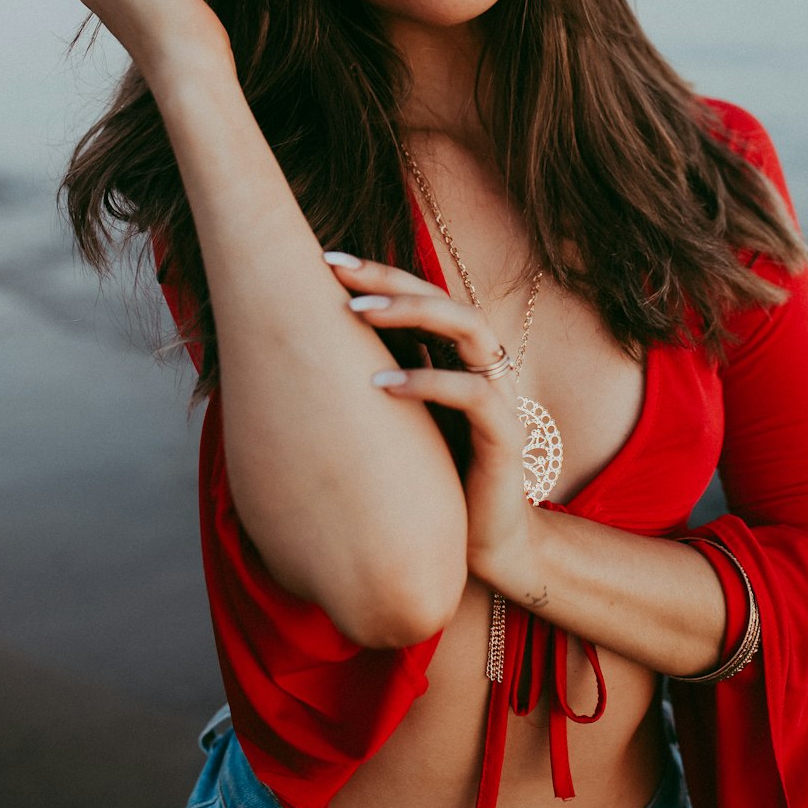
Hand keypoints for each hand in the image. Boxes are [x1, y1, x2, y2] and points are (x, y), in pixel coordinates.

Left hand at [324, 252, 534, 587]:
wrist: (483, 548)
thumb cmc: (434, 481)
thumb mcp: (395, 424)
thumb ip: (371, 384)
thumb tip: (302, 355)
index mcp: (456, 357)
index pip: (422, 296)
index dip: (379, 274)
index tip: (327, 259)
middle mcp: (481, 365)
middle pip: (443, 298)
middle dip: (390, 280)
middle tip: (339, 271)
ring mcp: (499, 395)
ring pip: (468, 328)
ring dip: (413, 314)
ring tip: (360, 314)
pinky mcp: (505, 435)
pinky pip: (474, 394)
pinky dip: (429, 382)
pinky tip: (382, 386)